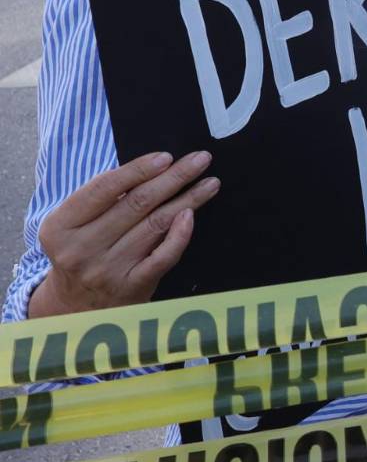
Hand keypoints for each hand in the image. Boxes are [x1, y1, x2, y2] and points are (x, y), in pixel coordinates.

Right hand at [28, 151, 218, 316]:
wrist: (77, 305)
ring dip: (188, 199)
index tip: (166, 156)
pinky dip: (180, 234)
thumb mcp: (74, 224)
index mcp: (61, 226)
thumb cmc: (83, 250)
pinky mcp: (132, 286)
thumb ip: (103, 198)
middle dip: (174, 177)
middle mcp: (81, 248)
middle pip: (136, 204)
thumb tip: (153, 168)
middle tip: (200, 159)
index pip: (103, 188)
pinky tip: (192, 215)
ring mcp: (107, 269)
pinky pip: (164, 256)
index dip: (137, 169)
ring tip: (209, 182)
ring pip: (155, 224)